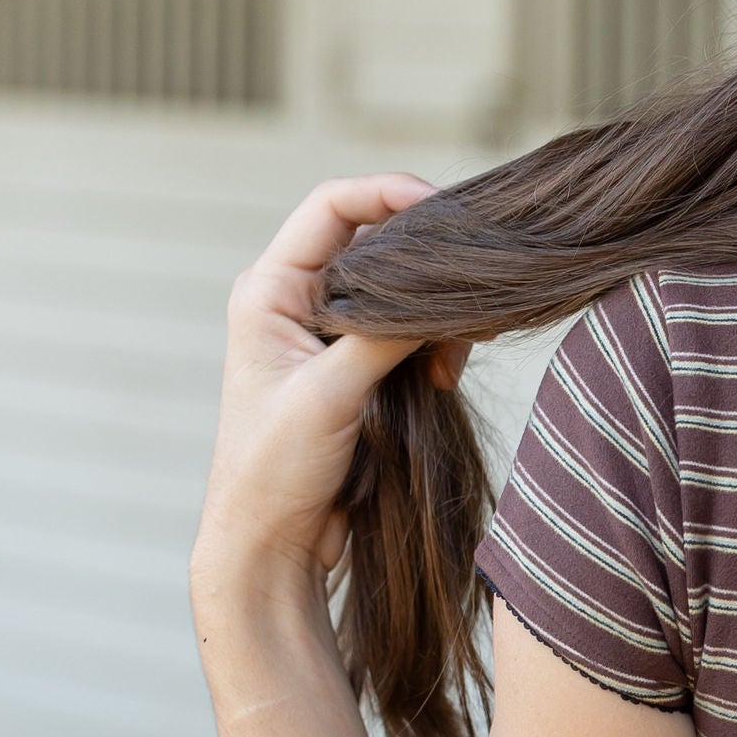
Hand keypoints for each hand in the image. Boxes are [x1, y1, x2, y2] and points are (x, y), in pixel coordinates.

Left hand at [192, 174, 462, 598]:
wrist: (270, 543)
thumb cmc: (273, 470)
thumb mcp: (331, 394)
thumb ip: (383, 334)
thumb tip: (442, 292)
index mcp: (270, 290)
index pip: (333, 205)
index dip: (391, 193)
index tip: (446, 210)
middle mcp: (295, 300)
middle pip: (376, 242)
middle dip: (427, 267)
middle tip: (467, 303)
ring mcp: (326, 334)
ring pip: (400, 290)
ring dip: (436, 316)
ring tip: (450, 365)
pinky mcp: (354, 367)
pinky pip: (407, 330)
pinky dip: (434, 345)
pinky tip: (443, 379)